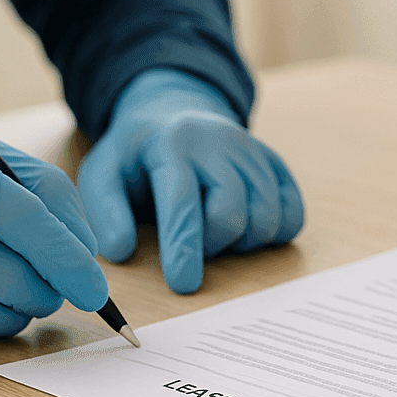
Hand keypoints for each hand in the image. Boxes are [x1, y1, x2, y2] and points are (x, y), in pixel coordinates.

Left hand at [78, 68, 302, 293]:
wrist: (175, 111)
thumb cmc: (137, 154)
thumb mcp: (103, 172)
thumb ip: (106, 211)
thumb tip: (121, 251)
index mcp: (172, 145)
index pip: (182, 202)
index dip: (184, 247)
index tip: (184, 285)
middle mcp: (218, 143)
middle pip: (232, 212)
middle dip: (213, 244)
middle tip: (195, 241)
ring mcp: (253, 151)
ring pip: (267, 216)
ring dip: (244, 242)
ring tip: (218, 233)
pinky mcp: (276, 164)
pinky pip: (294, 213)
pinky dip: (275, 233)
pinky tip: (247, 228)